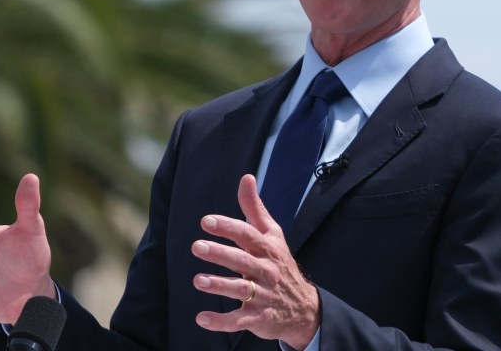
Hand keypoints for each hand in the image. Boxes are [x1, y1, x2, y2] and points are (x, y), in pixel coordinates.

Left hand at [192, 174, 319, 349]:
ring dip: (219, 285)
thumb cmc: (280, 263)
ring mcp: (263, 295)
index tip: (206, 221)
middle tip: (196, 246)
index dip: (227, 227)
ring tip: (198, 281)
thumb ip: (254, 208)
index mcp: (267, 248)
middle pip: (242, 260)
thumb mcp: (273, 234)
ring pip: (240, 289)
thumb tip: (246, 177)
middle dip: (220, 253)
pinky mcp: (258, 318)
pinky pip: (239, 321)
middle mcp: (266, 270)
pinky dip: (221, 322)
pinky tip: (201, 318)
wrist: (304, 307)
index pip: (247, 234)